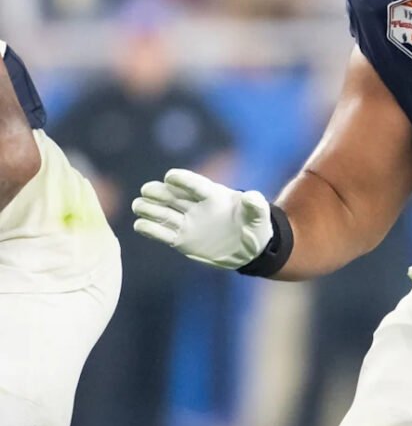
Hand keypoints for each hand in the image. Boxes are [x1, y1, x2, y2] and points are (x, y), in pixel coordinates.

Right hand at [132, 168, 274, 268]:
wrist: (250, 249)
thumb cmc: (255, 226)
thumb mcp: (260, 216)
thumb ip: (256, 206)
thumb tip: (252, 196)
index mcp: (213, 195)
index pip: (196, 185)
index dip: (184, 180)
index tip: (170, 176)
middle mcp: (196, 206)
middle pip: (173, 196)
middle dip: (159, 192)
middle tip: (147, 191)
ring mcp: (186, 222)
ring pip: (163, 212)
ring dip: (149, 208)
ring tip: (138, 205)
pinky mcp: (181, 239)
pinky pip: (162, 233)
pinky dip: (150, 229)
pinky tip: (140, 225)